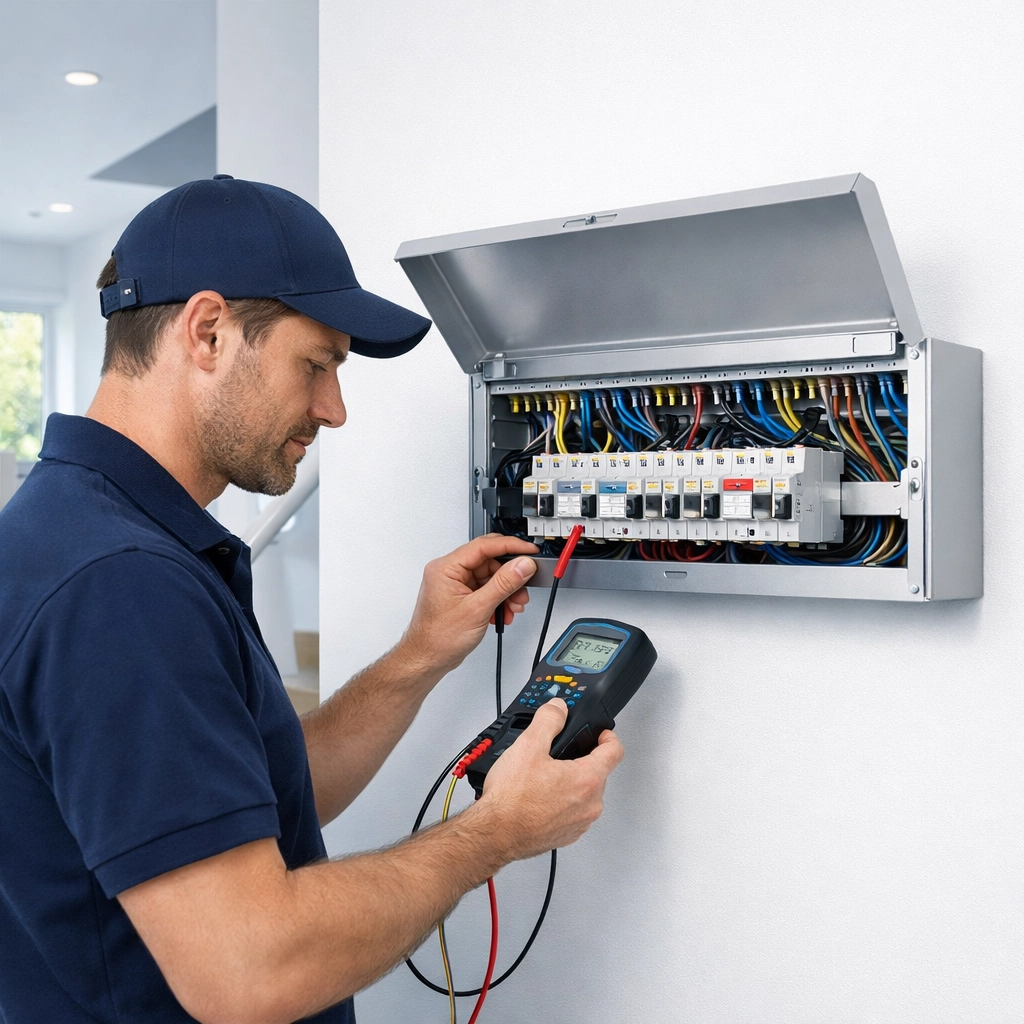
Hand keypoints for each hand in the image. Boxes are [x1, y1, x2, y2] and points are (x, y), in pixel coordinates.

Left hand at [400, 534, 539, 676]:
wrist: (427, 660)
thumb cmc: (438, 638)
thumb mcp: (477, 609)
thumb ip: (503, 584)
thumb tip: (522, 565)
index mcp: (446, 567)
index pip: (484, 546)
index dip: (510, 546)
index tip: (529, 551)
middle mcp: (449, 572)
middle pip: (489, 562)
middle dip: (510, 576)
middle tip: (524, 586)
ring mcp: (455, 585)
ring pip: (490, 577)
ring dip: (506, 591)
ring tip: (513, 606)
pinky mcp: (461, 597)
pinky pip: (486, 590)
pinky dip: (498, 600)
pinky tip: (503, 612)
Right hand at [480, 699, 624, 860]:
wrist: (495, 834)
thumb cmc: (511, 799)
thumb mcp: (528, 745)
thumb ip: (549, 720)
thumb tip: (558, 709)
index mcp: (588, 780)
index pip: (615, 751)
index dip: (608, 736)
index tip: (600, 734)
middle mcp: (590, 804)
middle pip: (598, 772)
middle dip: (582, 760)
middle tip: (559, 754)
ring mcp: (580, 823)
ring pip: (585, 793)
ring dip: (571, 783)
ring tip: (545, 778)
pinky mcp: (567, 835)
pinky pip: (573, 812)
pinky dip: (562, 802)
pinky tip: (540, 797)